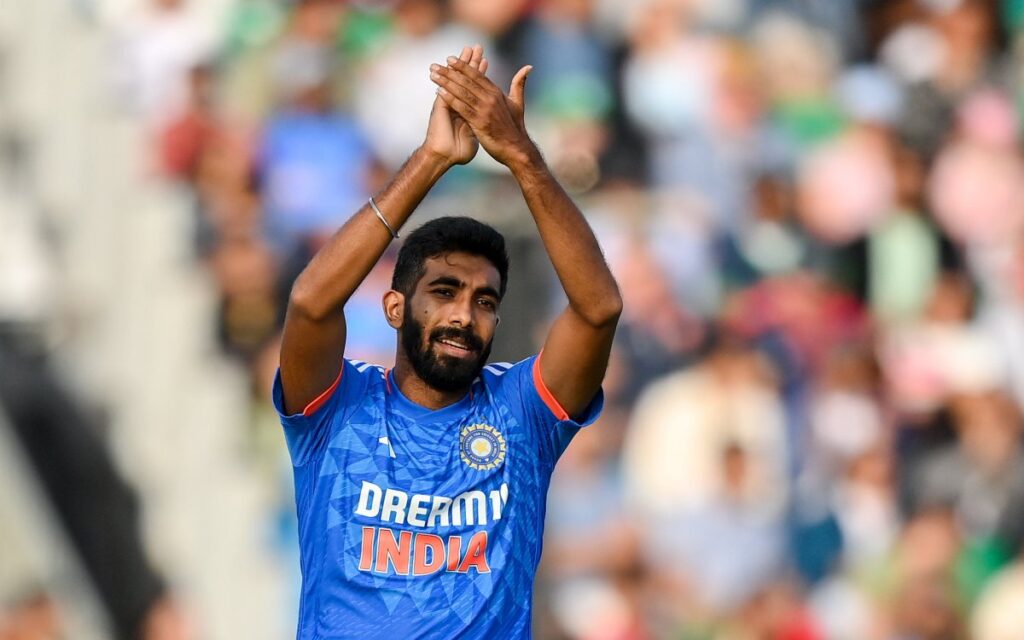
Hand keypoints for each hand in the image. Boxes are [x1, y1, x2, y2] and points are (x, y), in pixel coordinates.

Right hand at [422, 45, 488, 165]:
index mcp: (467, 108)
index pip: (475, 86)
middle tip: (476, 46)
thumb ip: (480, 126)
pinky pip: (447, 87)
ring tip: (467, 49)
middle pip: (466, 78)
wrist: (444, 157)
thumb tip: (486, 124)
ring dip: (461, 64)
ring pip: (456, 79)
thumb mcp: (475, 137)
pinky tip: (452, 65)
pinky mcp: (441, 106)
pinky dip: (451, 76)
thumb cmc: (458, 151)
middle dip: (470, 62)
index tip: (485, 59)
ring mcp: (449, 103)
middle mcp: (458, 102)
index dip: (479, 73)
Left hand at [430, 54, 535, 168]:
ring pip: (462, 92)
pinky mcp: (480, 122)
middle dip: (449, 72)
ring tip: (432, 75)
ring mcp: (485, 110)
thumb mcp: (518, 103)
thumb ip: (519, 84)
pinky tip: (440, 93)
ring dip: (446, 82)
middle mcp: (490, 98)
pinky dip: (451, 99)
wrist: (516, 148)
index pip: (476, 75)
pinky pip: (462, 108)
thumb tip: (528, 67)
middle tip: (434, 65)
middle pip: (466, 81)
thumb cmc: (515, 127)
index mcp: (496, 92)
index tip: (449, 59)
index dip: (462, 66)